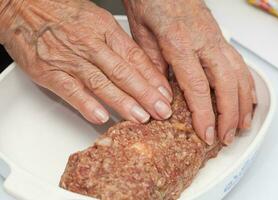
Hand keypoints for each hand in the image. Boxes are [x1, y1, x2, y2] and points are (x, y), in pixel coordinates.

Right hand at [0, 0, 172, 124]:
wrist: (21, 6)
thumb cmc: (61, 12)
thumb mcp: (96, 19)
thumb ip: (116, 43)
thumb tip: (138, 67)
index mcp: (104, 29)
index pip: (135, 57)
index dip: (152, 78)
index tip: (165, 94)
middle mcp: (90, 43)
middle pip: (123, 72)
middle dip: (146, 95)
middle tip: (161, 111)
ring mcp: (69, 58)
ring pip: (101, 83)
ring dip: (123, 102)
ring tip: (141, 118)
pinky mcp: (48, 71)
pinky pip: (71, 89)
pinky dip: (87, 104)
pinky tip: (102, 116)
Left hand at [124, 0, 256, 144]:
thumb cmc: (150, 0)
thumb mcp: (141, 35)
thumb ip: (153, 65)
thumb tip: (161, 94)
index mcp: (179, 42)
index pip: (197, 87)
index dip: (205, 115)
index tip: (207, 134)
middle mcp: (203, 41)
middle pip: (225, 84)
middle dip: (229, 116)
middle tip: (226, 137)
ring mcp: (215, 38)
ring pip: (238, 74)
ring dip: (243, 103)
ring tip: (242, 125)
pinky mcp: (219, 36)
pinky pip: (239, 62)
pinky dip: (246, 83)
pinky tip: (247, 97)